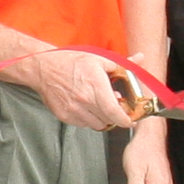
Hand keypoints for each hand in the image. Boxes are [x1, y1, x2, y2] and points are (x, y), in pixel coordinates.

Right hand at [13, 48, 134, 131]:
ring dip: (102, 118)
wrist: (43, 68)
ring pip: (97, 124)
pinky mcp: (65, 116)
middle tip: (116, 108)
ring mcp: (74, 109)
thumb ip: (122, 64)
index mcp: (95, 84)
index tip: (131, 120)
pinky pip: (84, 124)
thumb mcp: (99, 59)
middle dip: (116, 116)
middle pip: (109, 120)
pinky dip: (88, 118)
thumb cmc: (70, 61)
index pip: (115, 112)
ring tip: (99, 105)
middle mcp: (85, 99)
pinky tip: (86, 106)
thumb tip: (140, 60)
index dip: (126, 120)